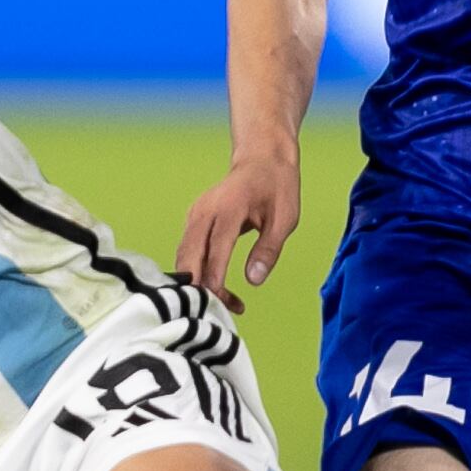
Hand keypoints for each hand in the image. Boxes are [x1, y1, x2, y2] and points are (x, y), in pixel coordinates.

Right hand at [175, 148, 300, 310]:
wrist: (261, 159)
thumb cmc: (277, 188)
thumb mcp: (285, 218)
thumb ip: (269, 249)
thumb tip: (254, 280)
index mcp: (229, 206)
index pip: (217, 245)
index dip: (215, 274)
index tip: (219, 298)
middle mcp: (205, 210)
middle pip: (190, 254)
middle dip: (200, 286)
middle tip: (221, 311)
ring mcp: (195, 215)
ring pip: (185, 257)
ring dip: (199, 283)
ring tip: (228, 303)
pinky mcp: (193, 222)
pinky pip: (188, 252)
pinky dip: (197, 273)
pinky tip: (217, 288)